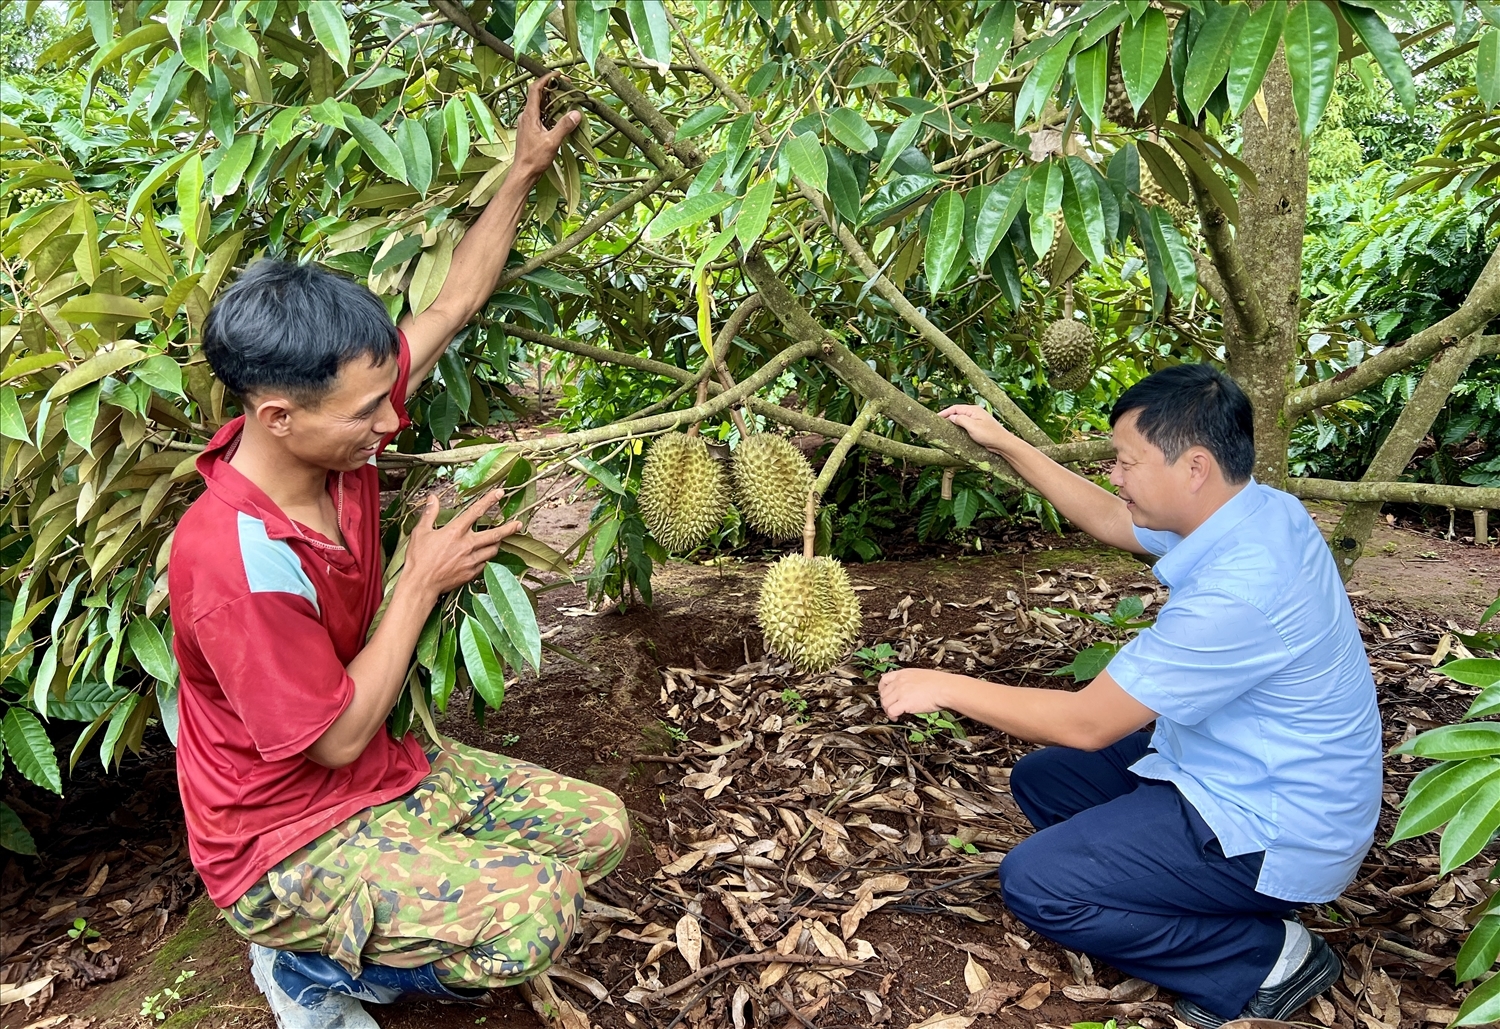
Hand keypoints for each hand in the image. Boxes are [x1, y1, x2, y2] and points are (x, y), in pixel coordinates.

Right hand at [403, 490, 520, 598]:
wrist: (420, 584)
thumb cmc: (418, 558)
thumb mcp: (420, 532)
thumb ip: (429, 514)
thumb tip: (432, 498)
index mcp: (455, 532)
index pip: (476, 511)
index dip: (489, 500)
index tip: (500, 493)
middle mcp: (467, 545)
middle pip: (494, 534)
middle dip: (509, 528)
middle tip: (518, 524)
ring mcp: (471, 560)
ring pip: (493, 550)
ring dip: (497, 543)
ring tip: (499, 540)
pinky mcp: (471, 573)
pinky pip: (485, 563)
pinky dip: (486, 558)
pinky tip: (484, 556)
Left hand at [513, 71, 581, 181]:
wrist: (523, 173)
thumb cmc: (534, 158)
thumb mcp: (552, 142)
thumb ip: (564, 126)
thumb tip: (576, 113)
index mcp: (529, 115)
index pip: (535, 89)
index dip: (546, 78)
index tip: (558, 74)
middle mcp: (526, 116)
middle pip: (538, 95)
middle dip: (552, 88)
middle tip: (567, 87)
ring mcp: (527, 123)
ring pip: (539, 105)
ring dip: (552, 100)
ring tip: (566, 99)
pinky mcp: (530, 131)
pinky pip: (540, 115)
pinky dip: (550, 111)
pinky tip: (559, 117)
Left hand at [878, 668, 951, 719]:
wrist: (946, 688)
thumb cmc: (940, 684)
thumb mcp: (921, 676)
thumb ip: (911, 681)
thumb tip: (910, 689)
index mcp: (904, 674)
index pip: (884, 679)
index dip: (882, 689)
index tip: (884, 694)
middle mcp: (900, 682)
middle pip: (883, 693)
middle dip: (885, 702)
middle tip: (890, 707)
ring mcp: (901, 692)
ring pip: (885, 703)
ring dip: (888, 710)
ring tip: (894, 714)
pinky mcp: (904, 703)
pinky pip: (891, 711)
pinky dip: (892, 716)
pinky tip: (896, 718)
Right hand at [938, 403, 1014, 453]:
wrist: (1002, 443)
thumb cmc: (990, 434)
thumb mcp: (972, 426)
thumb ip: (960, 419)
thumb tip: (951, 417)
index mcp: (974, 410)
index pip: (955, 408)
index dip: (945, 412)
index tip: (936, 418)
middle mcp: (975, 413)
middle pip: (958, 413)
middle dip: (948, 417)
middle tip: (939, 423)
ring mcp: (977, 420)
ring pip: (962, 419)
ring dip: (953, 423)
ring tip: (945, 428)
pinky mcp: (979, 428)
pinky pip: (966, 426)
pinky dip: (959, 428)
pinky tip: (956, 433)